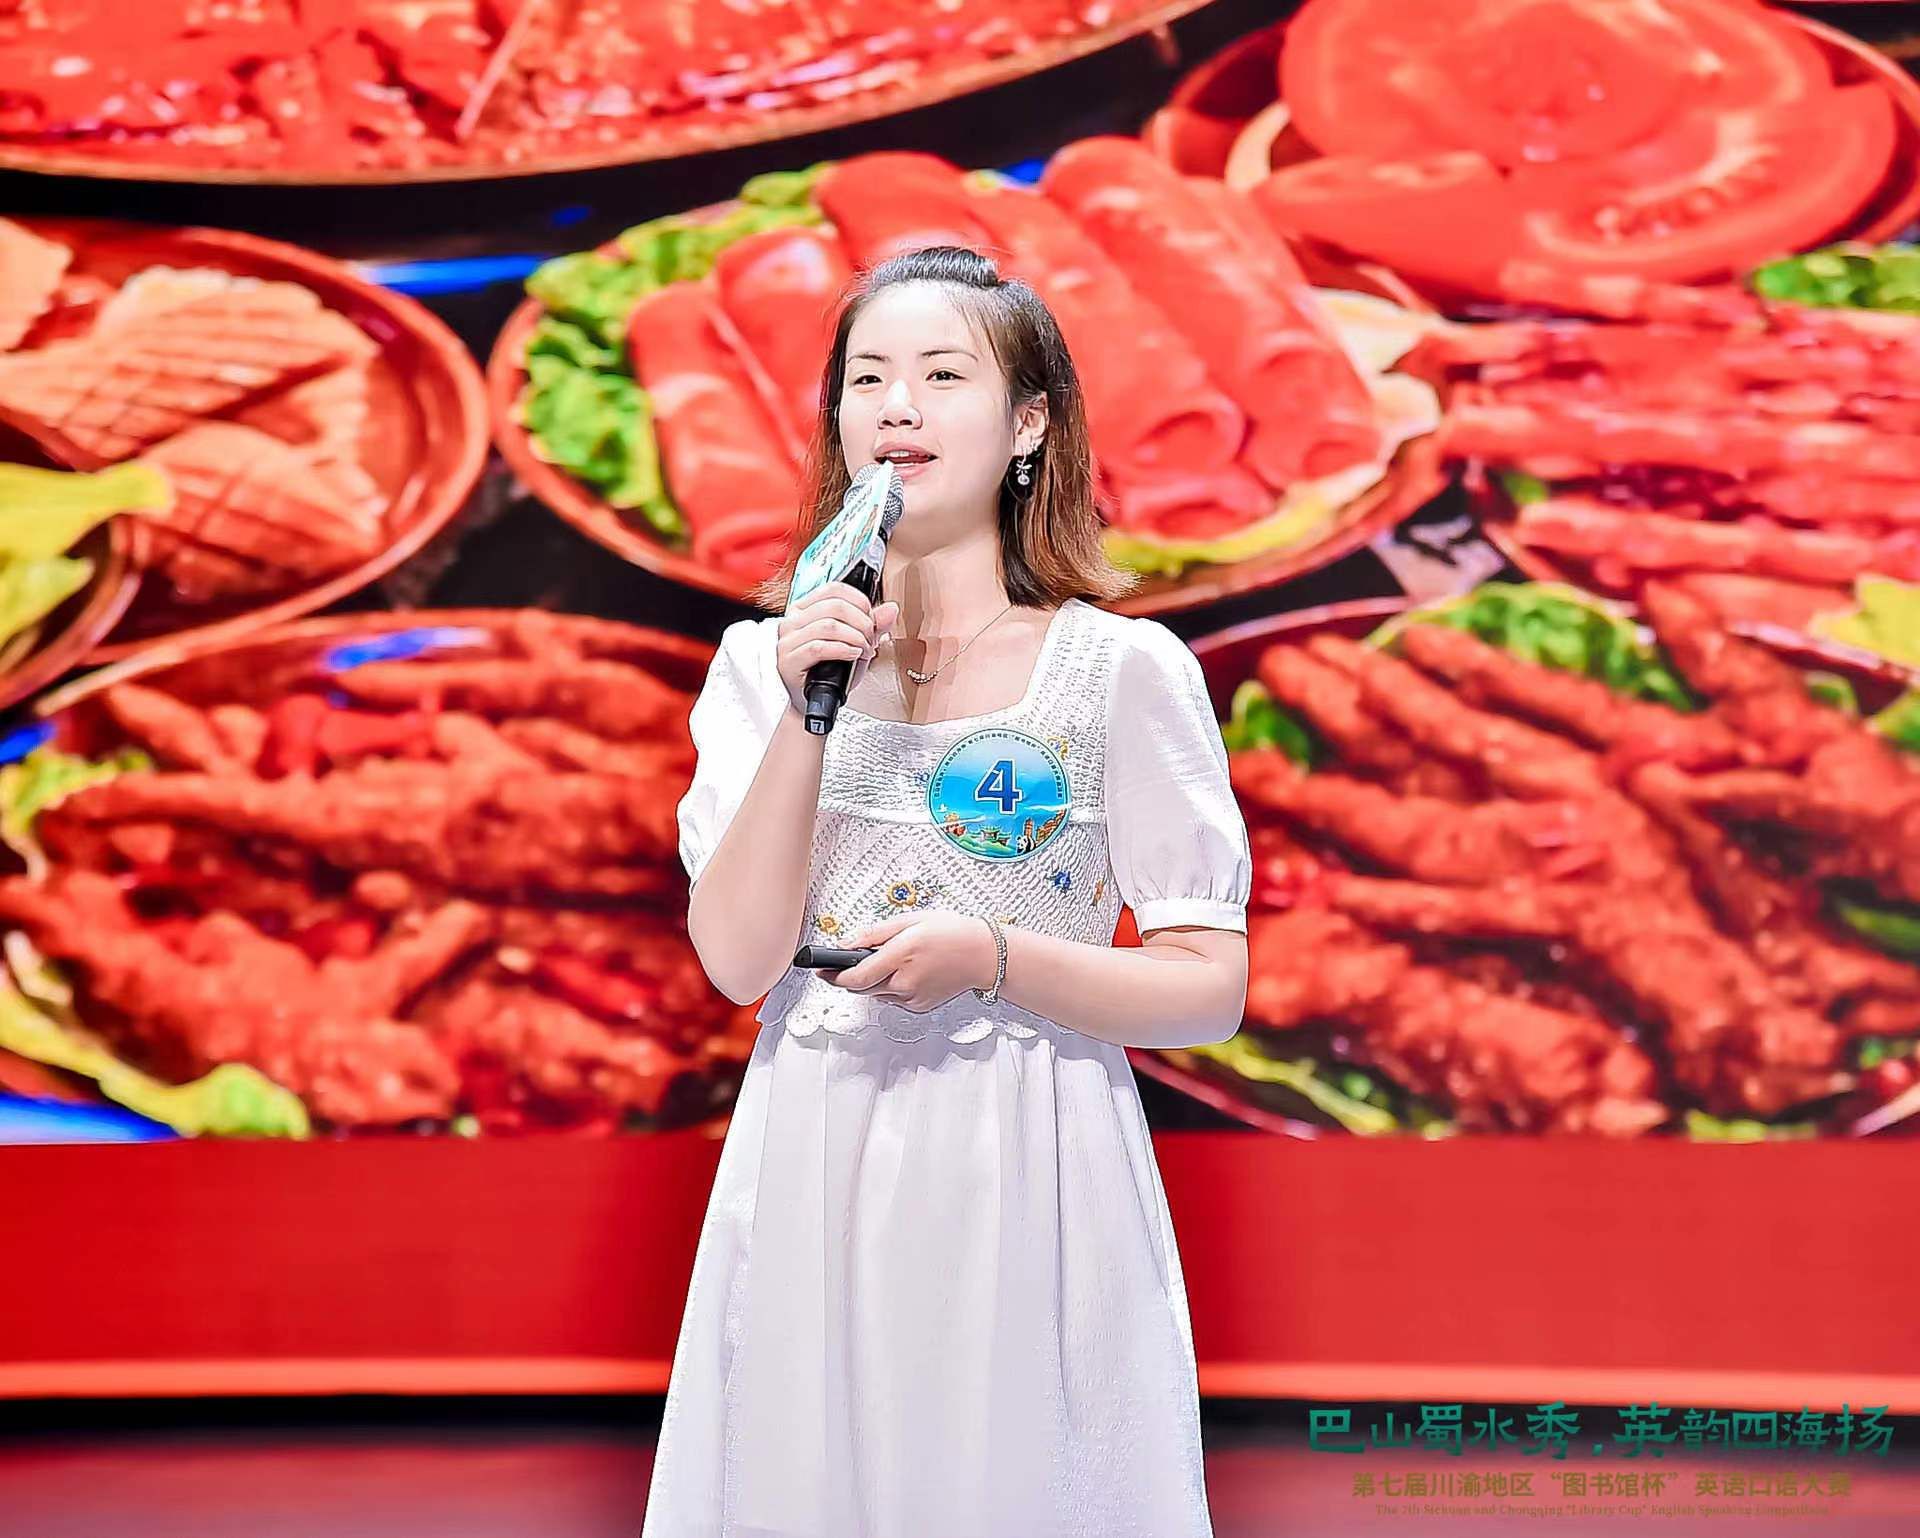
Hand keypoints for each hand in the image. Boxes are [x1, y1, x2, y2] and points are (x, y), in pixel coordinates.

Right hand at [776, 580, 900, 717]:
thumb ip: (874, 625)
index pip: (834, 589)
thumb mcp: (857, 644)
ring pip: (829, 625)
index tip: (871, 620)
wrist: (814, 704)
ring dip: (855, 638)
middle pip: (835, 605)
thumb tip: (891, 608)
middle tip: (870, 640)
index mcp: (805, 609)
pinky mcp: (788, 661)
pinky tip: (853, 655)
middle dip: (862, 623)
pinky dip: (843, 650)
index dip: (860, 601)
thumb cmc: (830, 674)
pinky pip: (819, 647)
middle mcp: (792, 621)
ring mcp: (787, 641)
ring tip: (864, 651)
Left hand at [821, 912, 997, 1012]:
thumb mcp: (910, 920)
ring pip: (876, 993)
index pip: (855, 975)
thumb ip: (875, 933)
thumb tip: (847, 943)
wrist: (984, 955)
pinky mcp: (919, 1006)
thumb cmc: (953, 933)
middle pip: (861, 987)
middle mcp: (905, 982)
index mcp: (901, 956)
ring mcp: (912, 997)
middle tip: (846, 963)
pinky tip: (904, 972)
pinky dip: (890, 987)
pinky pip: (893, 999)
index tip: (821, 970)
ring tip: (888, 961)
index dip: (833, 975)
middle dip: (850, 976)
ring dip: (872, 981)